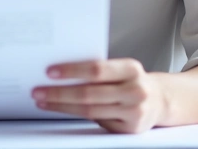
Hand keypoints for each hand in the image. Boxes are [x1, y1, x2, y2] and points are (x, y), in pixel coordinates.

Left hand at [31, 58, 164, 133]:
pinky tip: (62, 110)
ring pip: (89, 111)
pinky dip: (76, 116)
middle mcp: (135, 90)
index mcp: (131, 69)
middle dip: (59, 93)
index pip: (96, 69)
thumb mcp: (122, 69)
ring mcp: (134, 112)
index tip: (50, 72)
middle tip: (38, 91)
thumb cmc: (132, 81)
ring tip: (44, 101)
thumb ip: (99, 71)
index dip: (72, 71)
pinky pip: (97, 122)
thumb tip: (61, 73)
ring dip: (62, 106)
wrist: (160, 100)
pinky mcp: (129, 129)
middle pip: (89, 93)